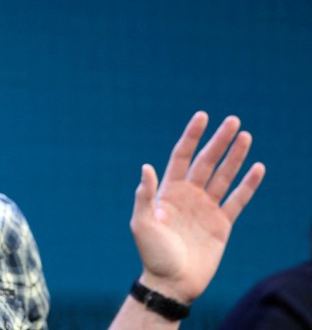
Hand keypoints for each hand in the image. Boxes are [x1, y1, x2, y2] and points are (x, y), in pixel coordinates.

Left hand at [130, 111, 264, 302]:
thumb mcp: (141, 224)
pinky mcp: (222, 224)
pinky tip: (258, 167)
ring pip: (224, 176)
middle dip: (219, 141)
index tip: (203, 116)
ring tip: (246, 136)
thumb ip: (144, 196)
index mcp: (167, 191)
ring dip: (235, 157)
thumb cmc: (153, 254)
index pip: (181, 157)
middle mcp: (188, 195)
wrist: (172, 282)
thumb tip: (146, 167)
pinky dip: (248, 184)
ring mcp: (206, 208)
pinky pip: (238, 199)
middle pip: (206, 162)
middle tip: (233, 120)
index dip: (192, 136)